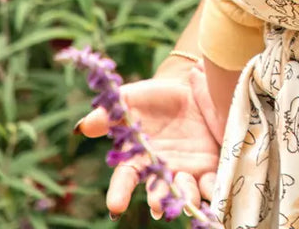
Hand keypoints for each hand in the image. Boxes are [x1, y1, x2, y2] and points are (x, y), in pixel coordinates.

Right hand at [75, 67, 220, 217]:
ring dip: (187, 197)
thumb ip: (111, 113)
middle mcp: (160, 171)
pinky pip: (211, 182)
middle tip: (158, 207)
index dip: (119, 193)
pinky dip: (213, 188)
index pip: (125, 180)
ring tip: (189, 201)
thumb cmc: (155, 98)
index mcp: (138, 158)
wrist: (191, 90)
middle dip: (158, 199)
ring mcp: (185, 170)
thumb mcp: (133, 98)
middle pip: (157, 192)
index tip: (115, 206)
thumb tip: (83, 126)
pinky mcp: (209, 166)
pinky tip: (215, 193)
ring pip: (185, 191)